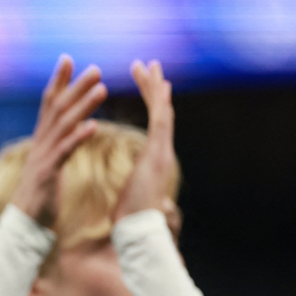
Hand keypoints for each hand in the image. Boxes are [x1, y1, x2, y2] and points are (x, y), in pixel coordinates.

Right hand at [10, 55, 106, 228]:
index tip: (67, 58)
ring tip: (102, 88)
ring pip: (64, 125)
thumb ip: (58, 148)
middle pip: (58, 109)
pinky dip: (79, 137)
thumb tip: (69, 132)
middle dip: (75, 87)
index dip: (58, 81)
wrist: (24, 225)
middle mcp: (40, 145)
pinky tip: (94, 126)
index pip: (49, 105)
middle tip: (96, 68)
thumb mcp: (49, 168)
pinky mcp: (48, 174)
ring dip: (83, 105)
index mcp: (42, 142)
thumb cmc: (39, 199)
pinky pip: (65, 152)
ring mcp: (43, 158)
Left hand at [114, 59, 176, 221]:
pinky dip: (158, 102)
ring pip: (162, 111)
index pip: (154, 125)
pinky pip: (160, 120)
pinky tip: (158, 84)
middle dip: (154, 87)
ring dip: (155, 87)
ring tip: (149, 64)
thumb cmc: (133, 221)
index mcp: (154, 160)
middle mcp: (162, 152)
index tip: (148, 84)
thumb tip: (157, 199)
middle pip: (160, 112)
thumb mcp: (135, 198)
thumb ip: (145, 191)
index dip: (152, 103)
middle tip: (148, 64)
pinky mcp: (158, 153)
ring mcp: (162, 151)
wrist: (139, 231)